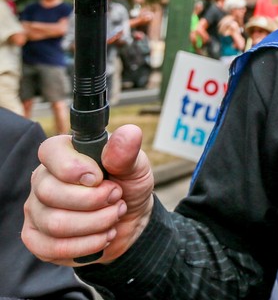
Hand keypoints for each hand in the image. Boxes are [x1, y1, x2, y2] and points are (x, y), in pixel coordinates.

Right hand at [22, 125, 154, 265]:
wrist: (131, 220)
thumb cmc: (129, 186)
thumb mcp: (136, 167)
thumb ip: (127, 153)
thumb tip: (129, 134)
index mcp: (64, 154)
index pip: (50, 152)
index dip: (74, 167)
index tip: (99, 178)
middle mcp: (43, 180)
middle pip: (51, 193)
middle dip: (95, 200)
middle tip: (117, 197)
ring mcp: (37, 210)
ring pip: (55, 223)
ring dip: (96, 223)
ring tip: (114, 216)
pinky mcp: (38, 239)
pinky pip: (53, 247)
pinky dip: (87, 245)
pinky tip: (103, 235)